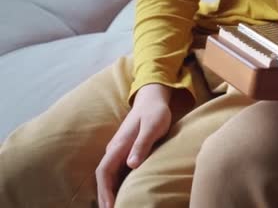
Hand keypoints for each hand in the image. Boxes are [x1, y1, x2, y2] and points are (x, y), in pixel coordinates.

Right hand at [96, 84, 171, 207]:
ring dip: (109, 191)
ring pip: (109, 174)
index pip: (104, 172)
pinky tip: (122, 192)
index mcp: (119, 144)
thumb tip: (131, 165)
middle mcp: (115, 148)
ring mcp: (119, 149)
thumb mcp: (153, 127)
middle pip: (104, 177)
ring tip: (114, 206)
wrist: (152, 98)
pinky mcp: (125, 150)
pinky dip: (115, 183)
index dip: (105, 191)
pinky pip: (116, 170)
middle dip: (104, 196)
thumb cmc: (155, 112)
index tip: (110, 206)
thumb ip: (142, 145)